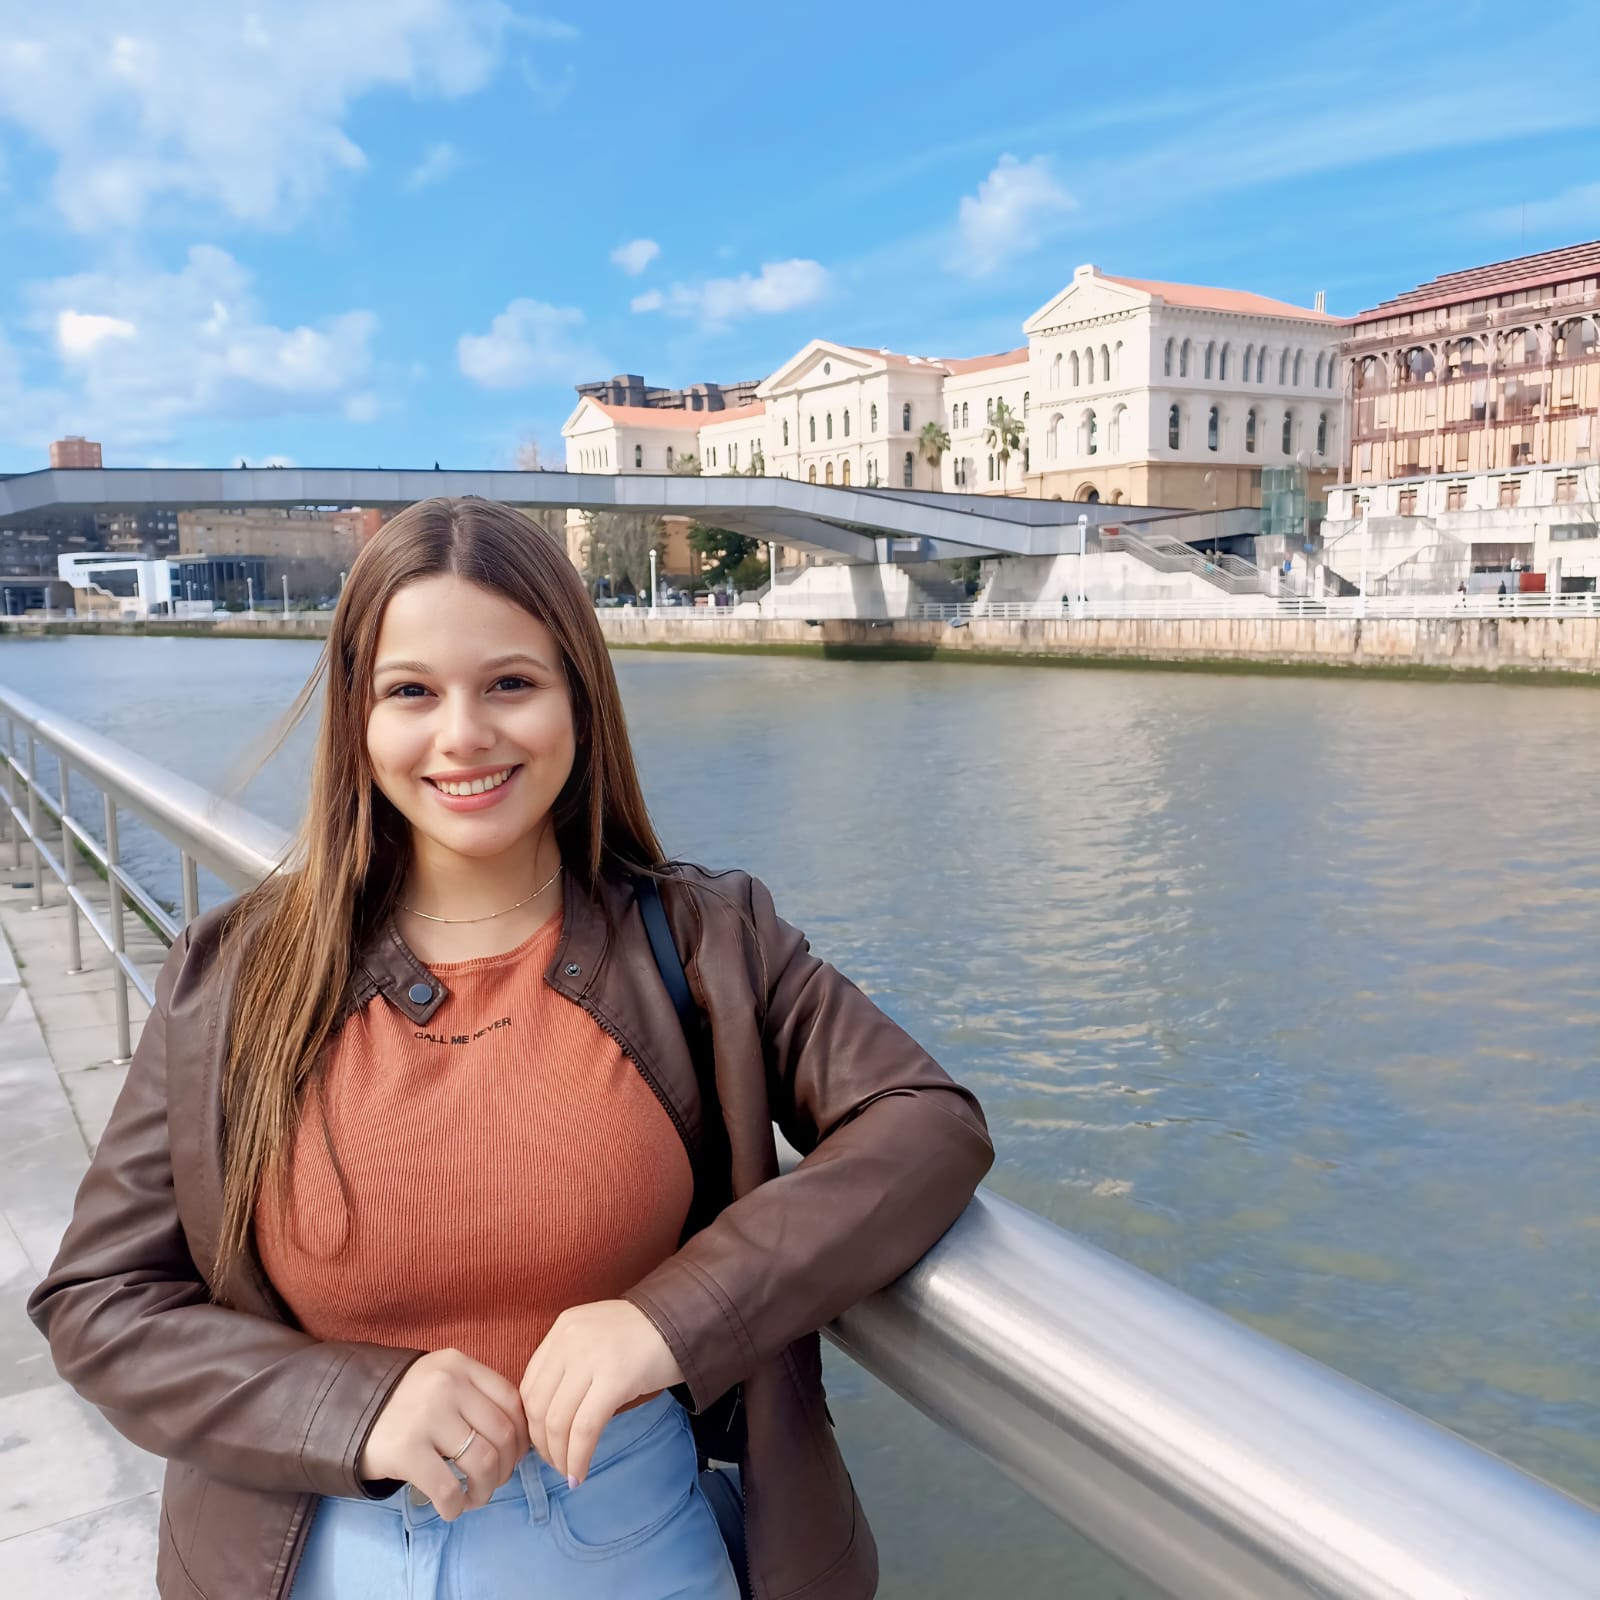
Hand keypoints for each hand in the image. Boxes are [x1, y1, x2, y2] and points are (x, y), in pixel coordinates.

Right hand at [358, 1348, 530, 1519]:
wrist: (343, 1411)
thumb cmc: (405, 1402)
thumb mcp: (441, 1380)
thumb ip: (476, 1396)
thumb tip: (518, 1441)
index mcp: (459, 1364)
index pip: (511, 1401)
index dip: (521, 1435)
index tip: (514, 1456)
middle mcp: (447, 1385)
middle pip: (503, 1435)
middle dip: (506, 1468)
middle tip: (493, 1482)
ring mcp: (427, 1416)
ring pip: (484, 1463)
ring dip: (486, 1490)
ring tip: (474, 1497)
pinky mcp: (406, 1450)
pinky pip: (448, 1489)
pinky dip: (457, 1506)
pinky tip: (452, 1508)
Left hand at [520, 1301, 683, 1486]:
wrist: (685, 1320)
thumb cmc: (645, 1336)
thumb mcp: (597, 1337)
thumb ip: (572, 1364)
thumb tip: (550, 1420)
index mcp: (563, 1328)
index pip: (529, 1386)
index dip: (530, 1424)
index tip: (543, 1445)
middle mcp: (570, 1339)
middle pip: (539, 1407)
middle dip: (542, 1446)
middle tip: (555, 1465)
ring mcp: (591, 1357)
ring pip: (558, 1421)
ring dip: (559, 1457)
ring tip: (569, 1473)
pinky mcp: (615, 1377)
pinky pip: (586, 1429)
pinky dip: (579, 1458)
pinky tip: (581, 1474)